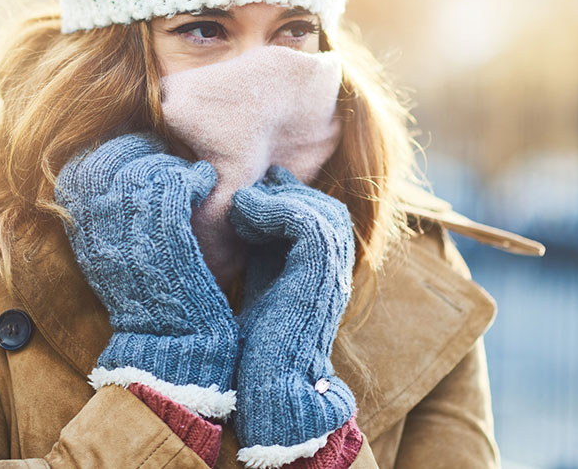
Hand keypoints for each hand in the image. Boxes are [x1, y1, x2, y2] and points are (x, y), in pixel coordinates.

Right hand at [54, 131, 238, 418]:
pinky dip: (194, 176)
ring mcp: (130, 232)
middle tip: (167, 154)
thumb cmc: (150, 299)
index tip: (139, 152)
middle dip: (142, 149)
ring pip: (147, 169)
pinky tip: (204, 182)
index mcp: (81, 231)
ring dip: (172, 164)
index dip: (113, 151)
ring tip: (188, 175)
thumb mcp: (111, 257)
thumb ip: (106, 216)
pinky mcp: (167, 237)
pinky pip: (176, 184)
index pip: (85, 166)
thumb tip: (118, 172)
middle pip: (113, 159)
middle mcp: (97, 228)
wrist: (170, 346)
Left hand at [227, 165, 356, 465]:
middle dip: (288, 194)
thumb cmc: (255, 351)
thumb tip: (243, 219)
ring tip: (241, 204)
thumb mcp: (259, 287)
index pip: (320, 221)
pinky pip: (306, 221)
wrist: (268, 388)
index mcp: (323, 276)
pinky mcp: (321, 274)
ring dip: (277, 200)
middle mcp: (336, 273)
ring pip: (321, 210)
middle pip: (327, 210)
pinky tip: (243, 214)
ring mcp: (334, 273)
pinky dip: (273, 209)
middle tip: (251, 189)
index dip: (288, 200)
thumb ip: (262, 256)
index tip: (253, 191)